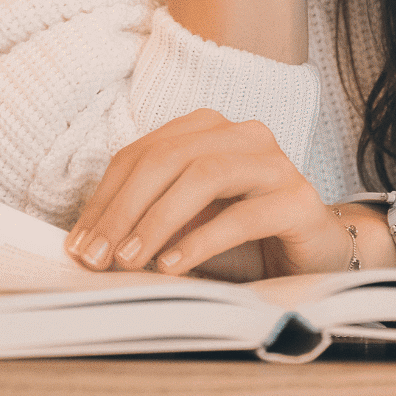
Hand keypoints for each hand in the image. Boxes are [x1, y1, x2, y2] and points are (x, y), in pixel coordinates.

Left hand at [64, 109, 351, 279]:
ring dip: (157, 220)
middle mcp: (242, 135)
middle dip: (123, 209)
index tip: (78, 243)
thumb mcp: (187, 223)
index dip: (104, 197)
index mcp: (208, 130)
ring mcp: (274, 163)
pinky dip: (201, 241)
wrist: (317, 253)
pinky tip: (172, 265)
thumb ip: (147, 218)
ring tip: (129, 260)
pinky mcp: (298, 199)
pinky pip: (242, 215)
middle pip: (167, 158)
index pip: (142, 153)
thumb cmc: (243, 238)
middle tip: (97, 256)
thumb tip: (88, 242)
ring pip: (203, 176)